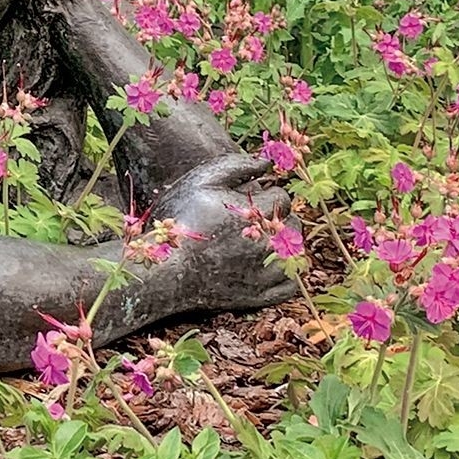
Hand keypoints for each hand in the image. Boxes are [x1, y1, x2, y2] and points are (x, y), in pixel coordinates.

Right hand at [151, 154, 300, 309]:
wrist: (163, 273)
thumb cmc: (179, 222)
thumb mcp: (200, 182)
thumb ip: (236, 165)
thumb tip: (267, 162)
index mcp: (258, 213)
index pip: (282, 197)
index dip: (264, 196)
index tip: (245, 202)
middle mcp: (269, 242)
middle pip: (293, 224)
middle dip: (277, 219)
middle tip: (251, 222)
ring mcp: (267, 272)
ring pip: (296, 252)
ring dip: (283, 244)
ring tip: (258, 241)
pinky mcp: (261, 296)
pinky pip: (290, 285)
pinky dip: (283, 275)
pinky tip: (264, 265)